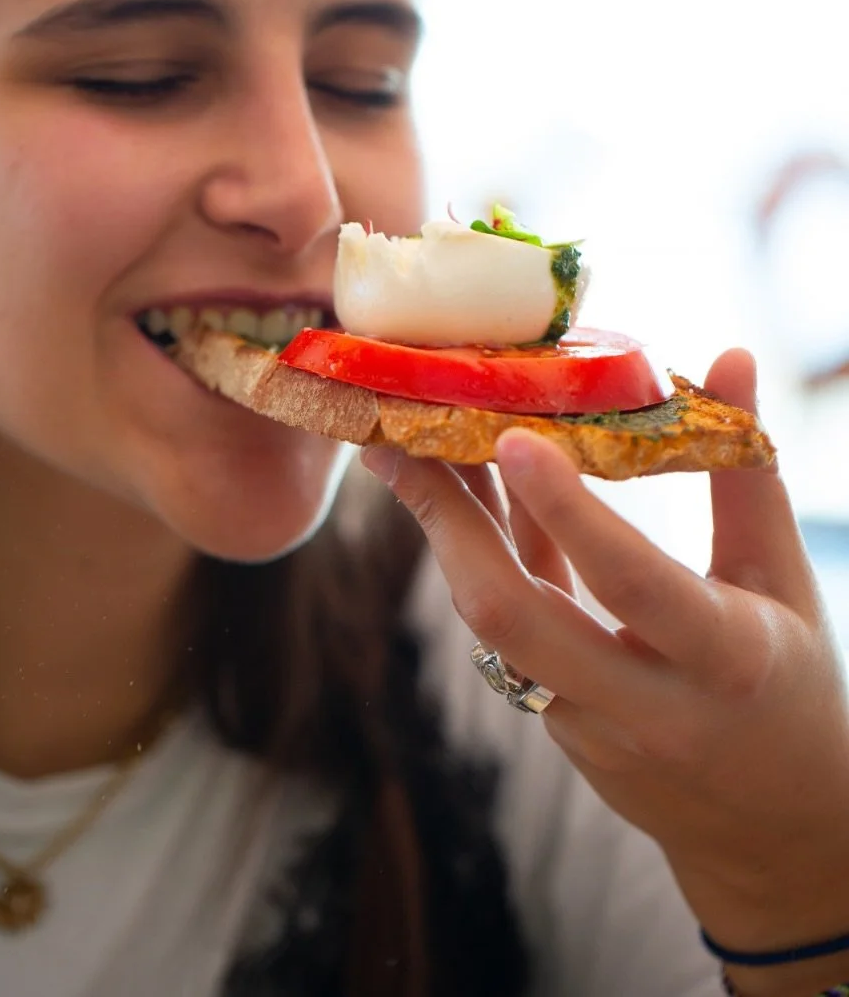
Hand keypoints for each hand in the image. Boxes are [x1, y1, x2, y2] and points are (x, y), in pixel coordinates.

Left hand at [362, 349, 848, 994]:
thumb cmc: (789, 688)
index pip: (633, 584)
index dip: (570, 513)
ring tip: (403, 457)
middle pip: (516, 618)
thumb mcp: (782, 584)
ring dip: (447, 538)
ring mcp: (587, 727)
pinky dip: (483, 563)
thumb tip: (731, 358)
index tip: (514, 438)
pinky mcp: (555, 727)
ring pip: (493, 627)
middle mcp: (643, 704)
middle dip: (449, 526)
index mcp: (723, 661)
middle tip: (401, 444)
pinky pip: (506, 635)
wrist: (772, 833)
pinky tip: (460, 496)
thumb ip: (747, 476)